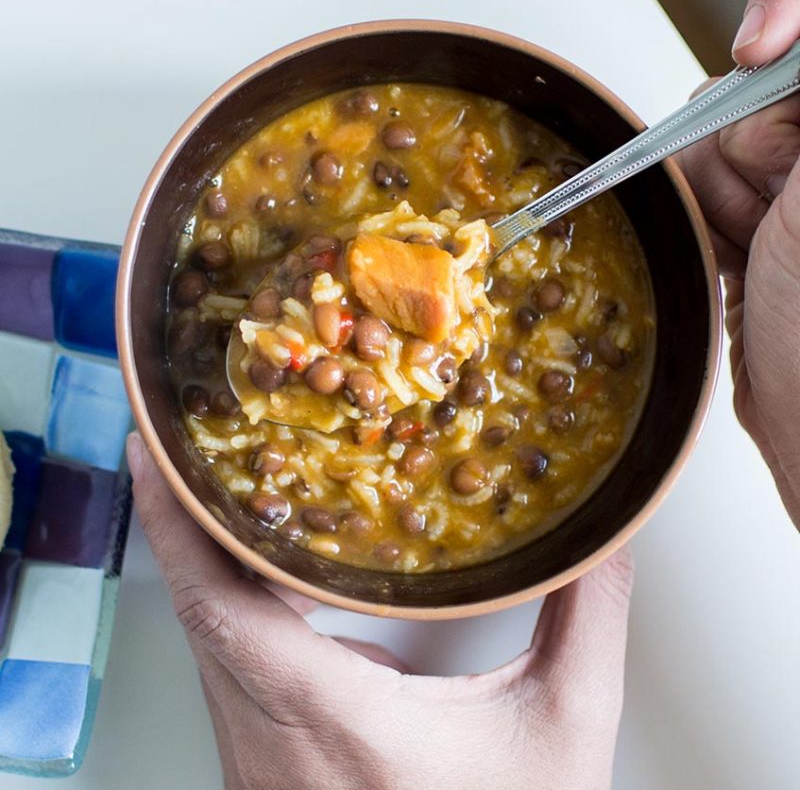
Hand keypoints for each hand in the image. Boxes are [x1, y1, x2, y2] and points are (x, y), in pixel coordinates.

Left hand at [127, 432, 632, 789]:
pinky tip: (265, 564)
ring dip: (207, 555)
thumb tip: (601, 537)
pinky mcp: (262, 756)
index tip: (152, 455)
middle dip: (184, 516)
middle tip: (187, 441)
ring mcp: (257, 754)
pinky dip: (234, 597)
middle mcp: (273, 741)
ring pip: (205, 634)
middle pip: (197, 608)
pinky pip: (228, 658)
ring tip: (223, 483)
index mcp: (338, 727)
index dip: (176, 526)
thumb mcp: (565, 730)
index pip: (224, 612)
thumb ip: (586, 619)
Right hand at [677, 0, 799, 528]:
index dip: (777, 21)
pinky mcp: (749, 233)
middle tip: (765, 208)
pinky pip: (696, 201)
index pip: (794, 46)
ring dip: (712, 200)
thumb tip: (768, 50)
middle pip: (743, 97)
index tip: (756, 50)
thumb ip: (799, 108)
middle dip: (737, 147)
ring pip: (708, 150)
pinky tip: (728, 263)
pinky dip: (698, 228)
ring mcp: (785, 197)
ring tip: (746, 250)